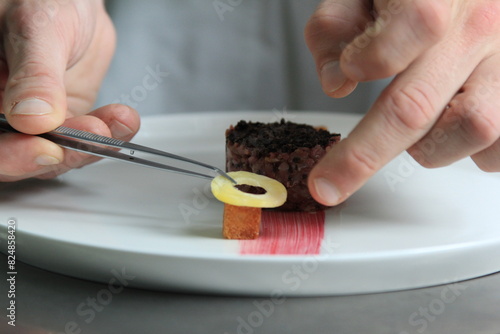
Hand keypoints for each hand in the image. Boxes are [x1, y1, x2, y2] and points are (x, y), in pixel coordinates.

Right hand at [0, 0, 139, 181]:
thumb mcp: (36, 29)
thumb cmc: (43, 0)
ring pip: (59, 154)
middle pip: (22, 158)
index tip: (48, 148)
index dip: (13, 156)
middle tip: (94, 134)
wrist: (73, 0)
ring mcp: (37, 121)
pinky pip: (87, 140)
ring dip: (93, 145)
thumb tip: (32, 118)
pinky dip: (110, 134)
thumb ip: (35, 75)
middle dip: (63, 152)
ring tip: (117, 120)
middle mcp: (4, 114)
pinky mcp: (67, 120)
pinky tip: (123, 120)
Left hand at [305, 0, 499, 204]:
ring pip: (471, 128)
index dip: (376, 55)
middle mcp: (480, 26)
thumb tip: (336, 83)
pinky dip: (469, 152)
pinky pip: (497, 148)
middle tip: (328, 184)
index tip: (349, 72)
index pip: (417, 22)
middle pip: (418, 103)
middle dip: (362, 155)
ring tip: (414, 126)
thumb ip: (337, 27)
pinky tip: (448, 129)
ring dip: (428, 146)